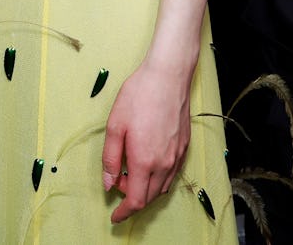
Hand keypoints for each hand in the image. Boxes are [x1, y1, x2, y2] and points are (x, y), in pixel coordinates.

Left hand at [102, 60, 190, 222]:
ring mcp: (177, 156)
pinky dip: (159, 179)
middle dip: (132, 199)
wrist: (168, 75)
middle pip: (149, 197)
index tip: (115, 217)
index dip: (123, 213)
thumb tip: (109, 184)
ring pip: (162, 187)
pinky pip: (171, 174)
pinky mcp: (184, 147)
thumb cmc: (139, 95)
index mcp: (144, 161)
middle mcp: (164, 164)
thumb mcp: (115, 125)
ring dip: (145, 189)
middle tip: (118, 183)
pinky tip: (149, 164)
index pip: (135, 200)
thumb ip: (110, 158)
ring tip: (130, 172)